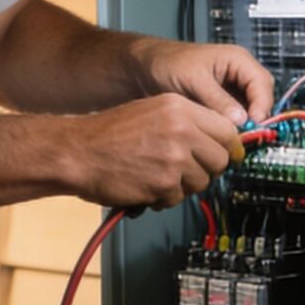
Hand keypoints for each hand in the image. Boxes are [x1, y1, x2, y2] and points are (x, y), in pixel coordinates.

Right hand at [69, 95, 243, 209]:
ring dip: (183, 185)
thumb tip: (218, 140)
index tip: (228, 155)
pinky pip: (179, 197)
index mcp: (179, 107)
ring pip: (203, 181)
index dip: (229, 147)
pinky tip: (145, 185)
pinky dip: (164, 197)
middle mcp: (181, 129)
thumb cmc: (105, 134)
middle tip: (186, 171)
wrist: (75, 152)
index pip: (227, 129)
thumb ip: (185, 122)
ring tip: (157, 176)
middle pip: (222, 158)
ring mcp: (174, 157)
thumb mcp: (150, 111)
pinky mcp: (164, 183)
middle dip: (207, 169)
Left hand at [134, 40, 274, 125]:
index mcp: (238, 60)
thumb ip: (217, 99)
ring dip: (244, 125)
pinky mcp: (220, 105)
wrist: (143, 68)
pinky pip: (234, 119)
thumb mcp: (194, 79)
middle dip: (256, 117)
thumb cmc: (166, 62)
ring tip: (233, 138)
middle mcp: (238, 75)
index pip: (262, 84)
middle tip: (246, 135)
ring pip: (249, 112)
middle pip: (260, 99)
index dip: (262, 105)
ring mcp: (230, 91)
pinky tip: (222, 137)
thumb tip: (240, 120)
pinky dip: (231, 128)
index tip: (254, 123)